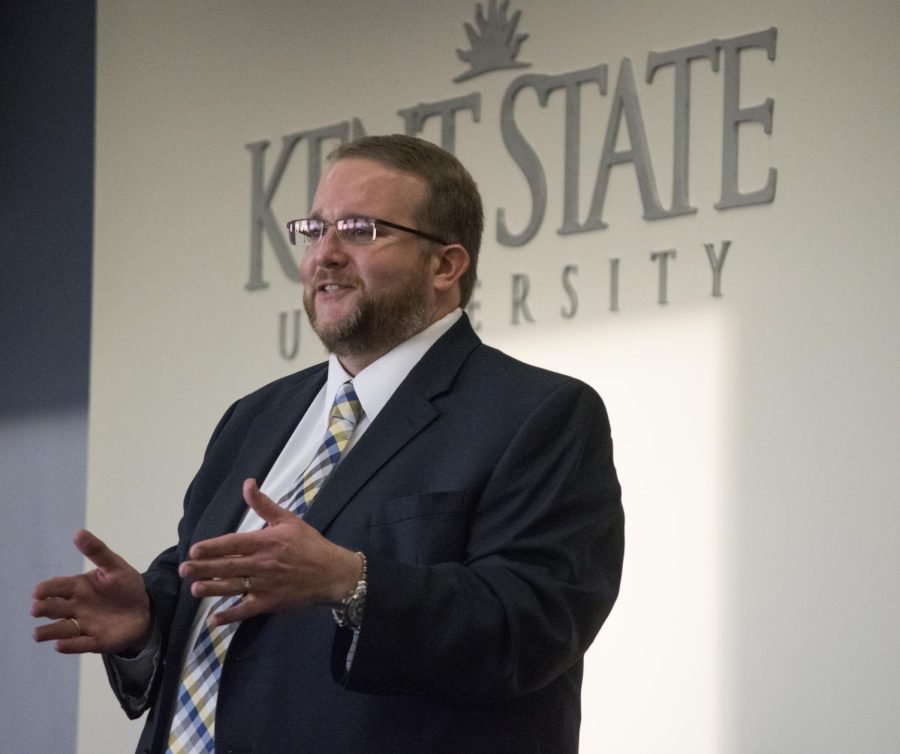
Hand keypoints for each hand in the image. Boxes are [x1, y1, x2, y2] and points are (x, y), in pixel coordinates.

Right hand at [32, 530, 151, 654]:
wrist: (145, 608)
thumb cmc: (125, 586)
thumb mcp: (114, 566)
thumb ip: (97, 551)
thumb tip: (78, 532)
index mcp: (78, 587)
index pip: (57, 587)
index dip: (46, 589)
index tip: (38, 592)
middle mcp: (75, 607)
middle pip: (55, 608)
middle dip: (44, 609)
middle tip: (36, 609)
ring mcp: (84, 625)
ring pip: (62, 630)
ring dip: (49, 632)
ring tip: (38, 634)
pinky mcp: (95, 641)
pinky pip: (80, 644)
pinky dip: (71, 645)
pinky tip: (60, 645)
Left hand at [178, 478, 360, 625]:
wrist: (332, 573)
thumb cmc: (309, 544)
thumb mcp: (288, 519)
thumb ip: (264, 504)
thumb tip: (247, 483)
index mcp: (266, 542)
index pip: (234, 543)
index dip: (213, 547)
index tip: (194, 550)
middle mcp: (263, 564)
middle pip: (228, 566)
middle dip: (204, 568)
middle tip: (183, 570)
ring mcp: (266, 585)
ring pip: (233, 588)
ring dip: (212, 589)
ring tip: (194, 589)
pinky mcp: (270, 603)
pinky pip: (246, 610)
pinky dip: (230, 615)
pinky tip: (214, 619)